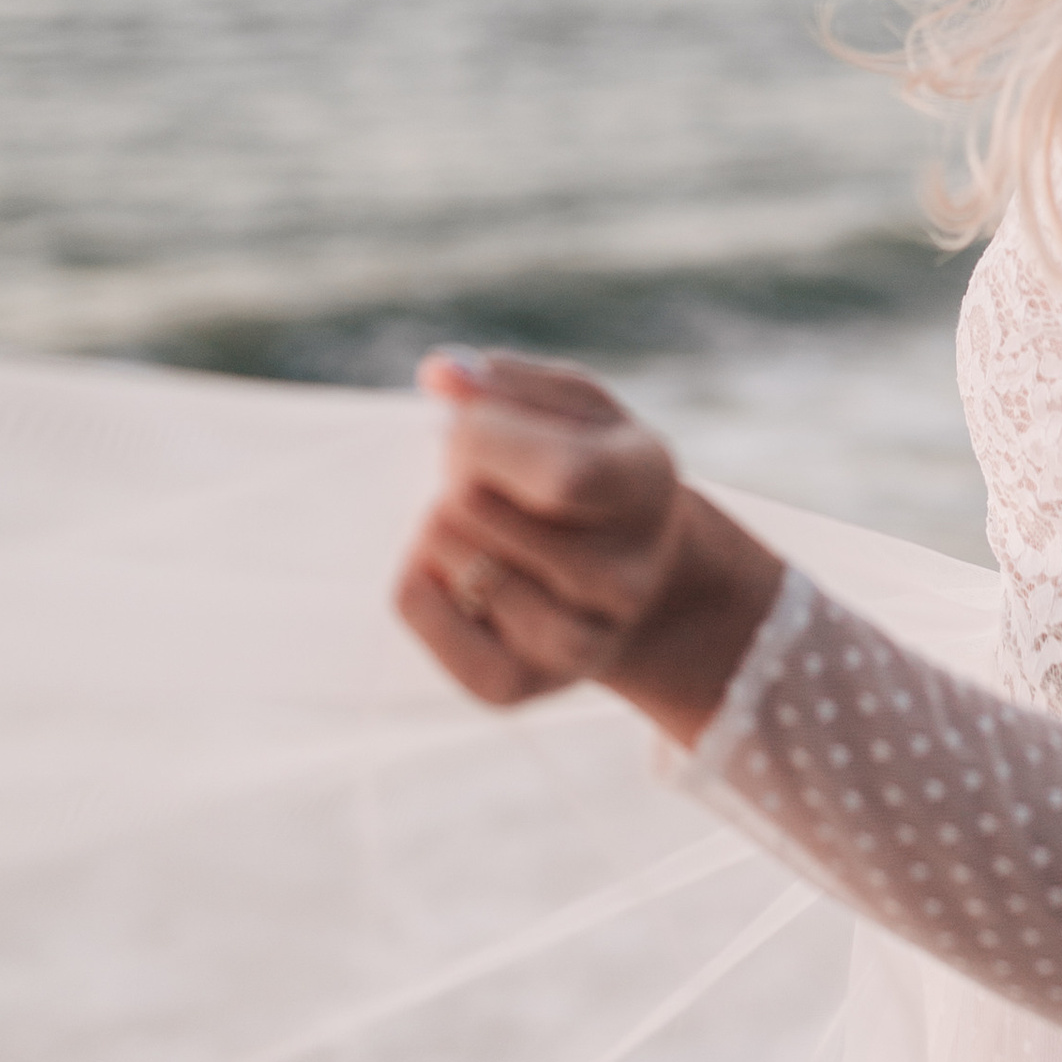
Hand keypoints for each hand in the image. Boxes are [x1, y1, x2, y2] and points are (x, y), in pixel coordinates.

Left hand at [393, 348, 785, 746]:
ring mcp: (576, 643)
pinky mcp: (514, 687)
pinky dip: (413, 576)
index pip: (564, 477)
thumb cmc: (591, 469)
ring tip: (473, 522)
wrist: (626, 580)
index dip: (492, 438)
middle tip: (481, 476)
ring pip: (450, 560)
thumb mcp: (573, 410)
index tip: (474, 422)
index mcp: (649, 486)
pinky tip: (446, 566)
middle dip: (456, 473)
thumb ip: (509, 383)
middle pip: (482, 512)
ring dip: (436, 523)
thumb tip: (441, 374)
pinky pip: (418, 609)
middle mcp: (625, 579)